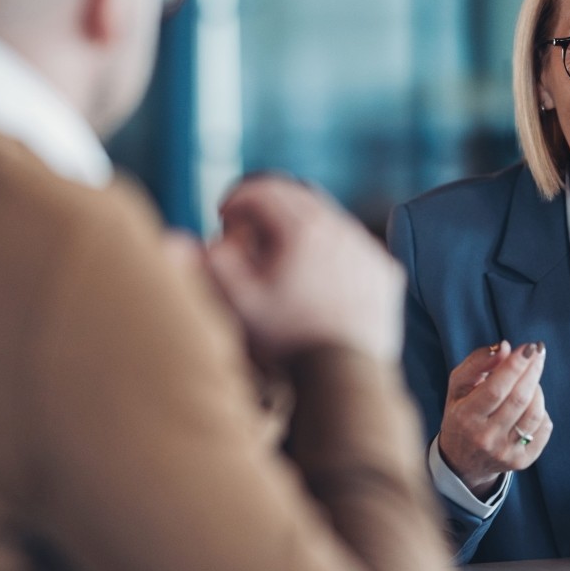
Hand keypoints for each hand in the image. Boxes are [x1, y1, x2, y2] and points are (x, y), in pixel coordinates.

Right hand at [205, 175, 404, 367]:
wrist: (344, 379)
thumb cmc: (288, 342)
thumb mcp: (239, 303)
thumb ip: (212, 264)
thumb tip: (184, 241)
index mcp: (303, 229)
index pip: (265, 191)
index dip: (237, 197)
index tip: (222, 213)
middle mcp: (342, 230)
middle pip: (299, 198)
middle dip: (268, 207)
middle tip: (247, 230)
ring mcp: (368, 250)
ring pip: (330, 220)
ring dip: (301, 228)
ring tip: (280, 256)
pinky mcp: (386, 272)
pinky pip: (356, 247)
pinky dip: (333, 251)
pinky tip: (315, 276)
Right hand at [436, 341, 551, 499]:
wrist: (462, 461)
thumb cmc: (461, 415)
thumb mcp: (458, 387)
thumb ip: (477, 363)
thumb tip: (505, 347)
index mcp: (466, 417)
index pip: (495, 389)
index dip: (515, 366)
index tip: (528, 347)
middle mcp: (485, 437)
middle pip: (519, 399)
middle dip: (532, 370)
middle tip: (538, 351)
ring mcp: (505, 452)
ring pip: (535, 413)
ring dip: (537, 389)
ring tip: (530, 378)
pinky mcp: (522, 461)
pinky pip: (544, 429)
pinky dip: (542, 410)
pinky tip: (532, 403)